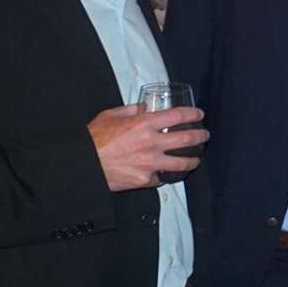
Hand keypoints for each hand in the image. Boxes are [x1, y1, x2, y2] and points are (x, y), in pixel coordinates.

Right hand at [88, 104, 207, 191]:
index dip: (193, 114)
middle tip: (204, 135)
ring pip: (181, 163)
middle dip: (200, 136)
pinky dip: (163, 176)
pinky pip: (160, 178)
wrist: (82, 164)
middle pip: (187, 139)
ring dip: (192, 161)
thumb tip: (143, 106)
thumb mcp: (110, 115)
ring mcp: (150, 163)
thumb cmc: (94, 138)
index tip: (199, 115)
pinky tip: (167, 174)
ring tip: (195, 159)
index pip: (178, 115)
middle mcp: (151, 143)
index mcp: (144, 123)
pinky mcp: (144, 180)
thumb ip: (130, 110)